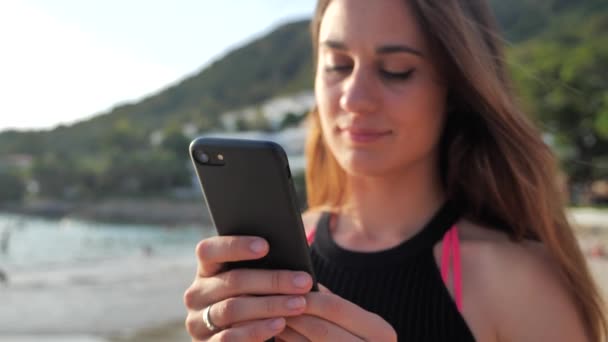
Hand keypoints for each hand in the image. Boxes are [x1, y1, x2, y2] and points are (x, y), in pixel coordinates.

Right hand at [183, 236, 314, 340]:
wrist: (242, 339)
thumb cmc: (254, 300)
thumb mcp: (252, 284)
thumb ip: (261, 268)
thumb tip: (289, 255)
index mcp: (206, 270)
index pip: (208, 251)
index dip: (235, 246)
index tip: (265, 246)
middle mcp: (196, 294)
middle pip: (232, 281)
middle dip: (272, 280)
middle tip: (304, 282)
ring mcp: (197, 321)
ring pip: (233, 308)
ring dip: (270, 305)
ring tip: (299, 304)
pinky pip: (230, 337)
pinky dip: (257, 330)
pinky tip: (280, 324)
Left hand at [277, 285, 396, 341]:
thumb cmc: (355, 340)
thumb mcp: (356, 322)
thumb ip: (333, 303)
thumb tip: (302, 280)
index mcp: (381, 332)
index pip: (337, 307)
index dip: (309, 298)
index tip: (287, 289)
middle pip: (321, 330)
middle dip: (294, 316)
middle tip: (271, 305)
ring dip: (286, 333)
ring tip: (270, 320)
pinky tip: (279, 338)